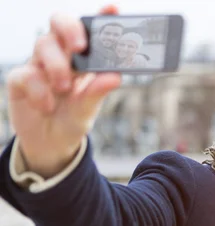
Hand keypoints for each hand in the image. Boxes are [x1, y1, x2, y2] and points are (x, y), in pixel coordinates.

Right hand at [6, 5, 120, 177]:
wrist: (50, 144)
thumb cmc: (73, 119)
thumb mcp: (89, 109)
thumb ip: (98, 91)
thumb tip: (115, 76)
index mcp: (83, 58)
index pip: (91, 31)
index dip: (101, 16)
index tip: (113, 9)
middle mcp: (61, 55)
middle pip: (60, 22)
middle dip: (70, 29)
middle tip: (79, 47)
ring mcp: (39, 64)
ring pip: (43, 44)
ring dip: (56, 66)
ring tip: (64, 88)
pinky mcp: (21, 79)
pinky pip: (26, 74)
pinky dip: (39, 90)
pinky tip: (47, 105)